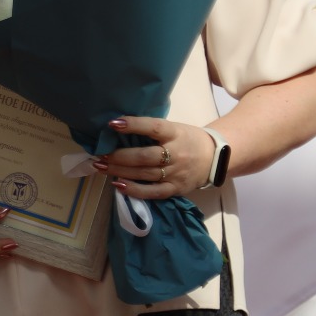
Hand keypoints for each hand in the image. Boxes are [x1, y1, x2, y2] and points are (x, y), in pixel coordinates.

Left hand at [91, 117, 214, 199]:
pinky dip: (134, 190)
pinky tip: (118, 185)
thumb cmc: (187, 139)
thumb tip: (120, 128)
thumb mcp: (175, 128)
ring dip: (120, 171)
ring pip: (145, 174)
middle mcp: (176, 153)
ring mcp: (176, 173)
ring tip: (101, 167)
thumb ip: (152, 130)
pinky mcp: (176, 189)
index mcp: (175, 133)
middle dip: (119, 156)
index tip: (112, 124)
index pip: (153, 127)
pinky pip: (153, 192)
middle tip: (100, 154)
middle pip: (144, 156)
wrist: (215, 158)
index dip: (133, 125)